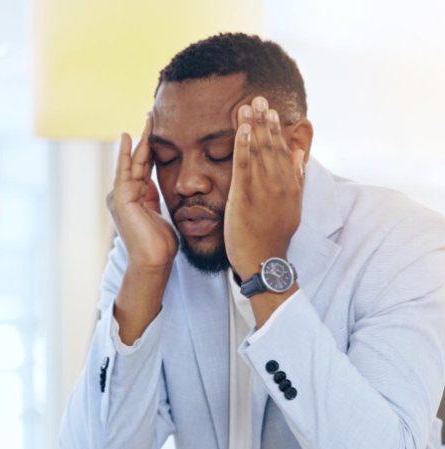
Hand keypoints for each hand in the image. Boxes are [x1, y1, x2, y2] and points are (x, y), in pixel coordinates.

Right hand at [107, 113, 178, 270]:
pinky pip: (124, 171)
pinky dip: (126, 154)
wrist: (154, 262)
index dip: (151, 149)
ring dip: (140, 140)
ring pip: (132, 162)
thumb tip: (152, 184)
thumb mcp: (160, 215)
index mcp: (135, 198)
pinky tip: (128, 137)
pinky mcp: (121, 199)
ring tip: (147, 119)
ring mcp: (120, 196)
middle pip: (137, 161)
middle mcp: (124, 195)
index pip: (144, 167)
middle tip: (152, 115)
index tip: (159, 132)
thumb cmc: (160, 244)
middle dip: (145, 138)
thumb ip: (153, 199)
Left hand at [224, 96, 304, 279]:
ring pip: (259, 152)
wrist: (264, 260)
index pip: (282, 151)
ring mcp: (263, 190)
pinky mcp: (245, 197)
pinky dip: (243, 146)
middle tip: (257, 97)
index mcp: (290, 185)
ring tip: (248, 105)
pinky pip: (244, 166)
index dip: (275, 129)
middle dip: (264, 120)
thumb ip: (295, 179)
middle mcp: (279, 183)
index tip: (270, 110)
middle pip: (271, 146)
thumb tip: (298, 155)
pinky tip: (242, 129)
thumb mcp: (292, 206)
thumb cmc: (274, 235)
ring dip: (253, 126)